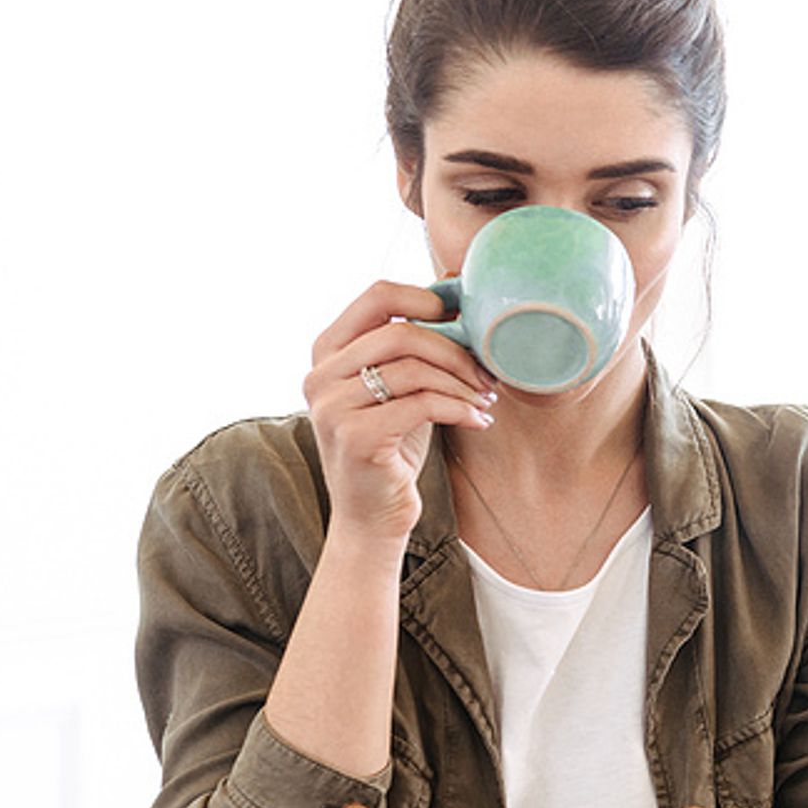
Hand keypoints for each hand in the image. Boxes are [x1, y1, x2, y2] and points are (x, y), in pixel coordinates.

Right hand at [302, 281, 498, 541]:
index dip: (427, 298)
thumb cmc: (391, 446)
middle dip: (456, 351)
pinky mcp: (355, 437)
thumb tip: (457, 290)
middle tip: (487, 375)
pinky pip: (422, 404)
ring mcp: (332, 406)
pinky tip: (479, 420)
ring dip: (462, 383)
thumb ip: (411, 346)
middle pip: (402, 332)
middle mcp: (320, 374)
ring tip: (486, 400)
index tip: (465, 322)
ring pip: (414, 369)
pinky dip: (460, 409)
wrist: (371, 517)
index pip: (377, 295)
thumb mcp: (398, 387)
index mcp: (328, 351)